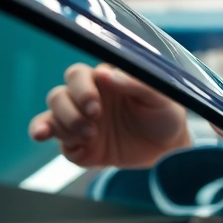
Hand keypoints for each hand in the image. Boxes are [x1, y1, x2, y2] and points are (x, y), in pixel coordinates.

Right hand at [29, 63, 190, 168]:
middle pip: (57, 97)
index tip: (96, 106)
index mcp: (103, 81)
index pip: (76, 76)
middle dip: (69, 110)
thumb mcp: (159, 95)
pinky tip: (76, 147)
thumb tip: (104, 74)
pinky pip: (61, 145)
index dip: (80, 89)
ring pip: (53, 118)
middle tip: (92, 123)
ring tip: (89, 137)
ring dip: (64, 127)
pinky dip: (64, 146)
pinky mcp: (82, 148)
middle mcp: (86, 100)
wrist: (169, 149)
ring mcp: (82, 124)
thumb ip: (134, 82)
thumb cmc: (165, 113)